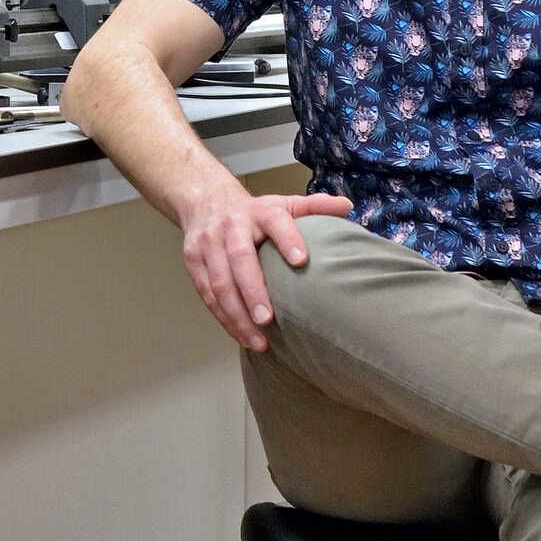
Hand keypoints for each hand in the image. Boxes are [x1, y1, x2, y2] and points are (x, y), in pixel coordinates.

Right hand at [181, 190, 354, 351]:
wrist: (205, 201)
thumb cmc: (253, 212)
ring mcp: (208, 244)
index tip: (301, 261)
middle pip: (239, 258)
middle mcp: (231, 226)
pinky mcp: (194, 261)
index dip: (287, 239)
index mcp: (260, 211)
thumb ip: (314, 206)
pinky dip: (223, 317)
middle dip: (252, 290)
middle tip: (267, 319)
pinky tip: (241, 335)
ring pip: (219, 282)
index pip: (275, 222)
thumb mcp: (283, 203)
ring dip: (236, 314)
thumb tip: (347, 206)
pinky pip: (207, 294)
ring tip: (257, 340)